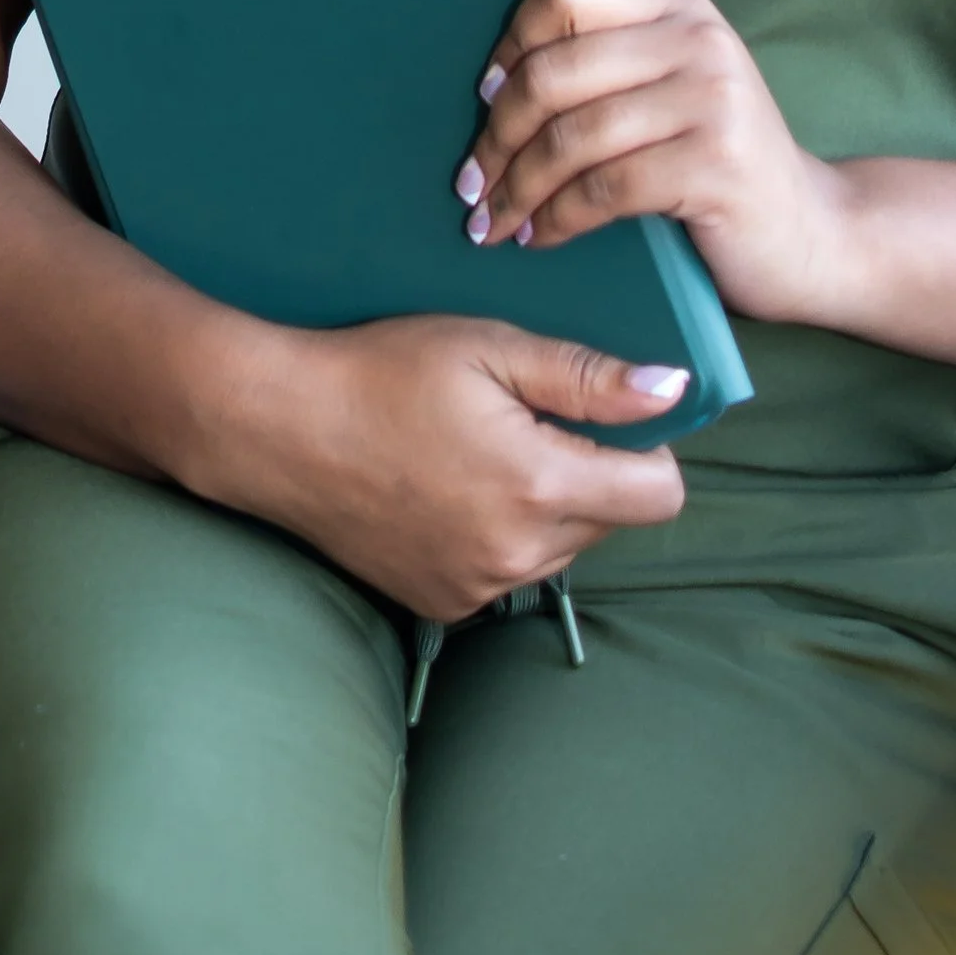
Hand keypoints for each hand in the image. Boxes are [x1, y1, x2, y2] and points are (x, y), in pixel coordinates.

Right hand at [229, 314, 687, 623]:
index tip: (613, 414)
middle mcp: (517, 555)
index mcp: (539, 487)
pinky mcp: (442, 605)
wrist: (285, 430)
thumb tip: (671, 391)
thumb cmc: (384, 373)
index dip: (651, 449)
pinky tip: (452, 488)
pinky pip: (508, 571)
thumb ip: (588, 378)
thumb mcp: (492, 349)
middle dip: (592, 470)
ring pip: (560, 549)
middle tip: (529, 417)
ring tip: (483, 449)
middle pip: (610, 521)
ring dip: (547, 505)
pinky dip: (501, 534)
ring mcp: (477, 588)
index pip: (658, 497)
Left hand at [457, 0, 850, 323]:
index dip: (511, 43)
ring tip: (492, 222)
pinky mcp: (716, 164)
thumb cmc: (717, 165)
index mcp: (677, 6)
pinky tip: (539, 238)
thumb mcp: (672, 91)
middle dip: (498, 133)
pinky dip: (557, 219)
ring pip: (574, 135)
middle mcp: (697, 38)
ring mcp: (712, 98)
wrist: (813, 234)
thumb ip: (608, 67)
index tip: (484, 100)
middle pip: (557, 68)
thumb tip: (492, 84)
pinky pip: (604, 189)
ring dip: (518, 187)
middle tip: (472, 182)